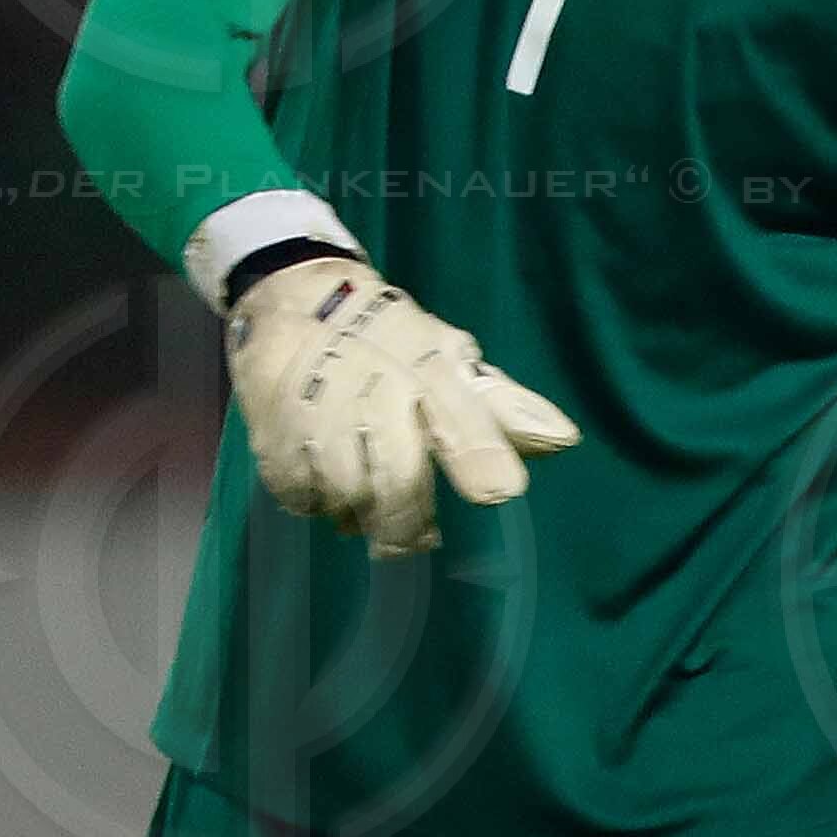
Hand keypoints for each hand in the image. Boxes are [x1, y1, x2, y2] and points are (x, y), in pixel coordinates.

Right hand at [227, 254, 577, 556]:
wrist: (292, 296)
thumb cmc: (389, 340)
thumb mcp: (449, 360)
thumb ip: (503, 408)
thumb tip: (564, 440)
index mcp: (430, 367)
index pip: (460, 414)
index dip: (479, 453)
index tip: (498, 491)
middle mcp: (375, 385)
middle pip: (398, 477)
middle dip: (410, 522)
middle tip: (418, 540)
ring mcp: (318, 408)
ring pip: (347, 493)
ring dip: (361, 514)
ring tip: (368, 504)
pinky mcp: (272, 428)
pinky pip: (300, 493)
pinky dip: (316, 502)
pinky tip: (326, 485)